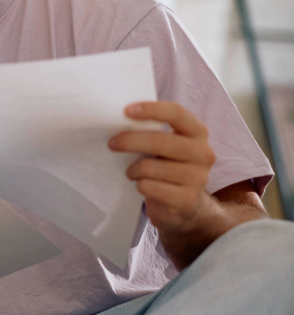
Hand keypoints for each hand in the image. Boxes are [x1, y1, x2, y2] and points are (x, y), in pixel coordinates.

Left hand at [110, 101, 215, 233]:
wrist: (186, 204)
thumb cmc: (168, 165)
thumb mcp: (166, 145)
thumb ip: (152, 131)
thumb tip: (117, 119)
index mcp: (197, 132)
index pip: (177, 113)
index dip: (151, 110)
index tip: (126, 111)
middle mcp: (203, 153)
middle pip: (161, 141)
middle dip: (130, 141)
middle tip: (112, 144)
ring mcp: (198, 177)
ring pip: (152, 167)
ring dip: (133, 169)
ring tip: (131, 172)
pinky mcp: (188, 199)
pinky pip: (151, 188)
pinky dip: (140, 185)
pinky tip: (142, 185)